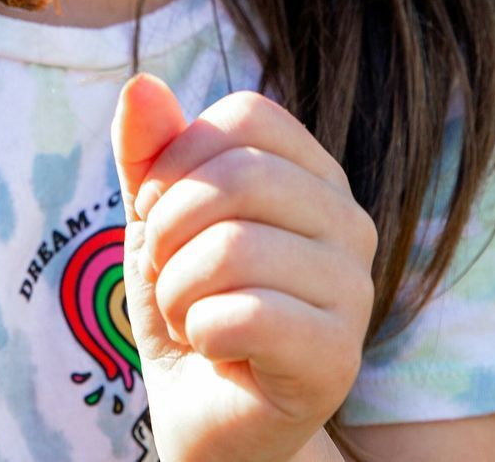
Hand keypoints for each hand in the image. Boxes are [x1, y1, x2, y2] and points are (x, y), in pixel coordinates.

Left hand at [110, 74, 377, 461]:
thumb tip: (140, 82)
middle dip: (169, 226)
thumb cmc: (184, 297)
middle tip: (164, 269)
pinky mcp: (337, 357)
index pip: (246, 116)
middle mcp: (349, 221)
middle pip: (240, 175)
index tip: (157, 209)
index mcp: (313, 173)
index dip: (179, 157)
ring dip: (177, 287)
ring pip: (234, 247)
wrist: (201, 411)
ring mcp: (354, 290)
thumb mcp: (153, 213)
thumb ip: (146, 149)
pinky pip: (245, 314)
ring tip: (186, 311)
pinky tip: (211, 346)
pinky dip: (198, 329)